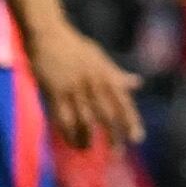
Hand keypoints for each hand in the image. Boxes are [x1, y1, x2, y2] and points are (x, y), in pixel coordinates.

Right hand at [29, 21, 141, 152]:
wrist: (48, 33)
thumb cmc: (75, 47)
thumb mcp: (100, 59)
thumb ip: (117, 75)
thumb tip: (137, 83)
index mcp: (106, 75)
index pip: (123, 102)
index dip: (131, 121)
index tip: (137, 139)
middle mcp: (93, 82)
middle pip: (107, 115)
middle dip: (113, 136)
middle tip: (116, 153)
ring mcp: (73, 88)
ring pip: (84, 120)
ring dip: (87, 138)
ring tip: (87, 149)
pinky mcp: (54, 91)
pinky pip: (63, 118)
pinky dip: (68, 133)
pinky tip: (71, 142)